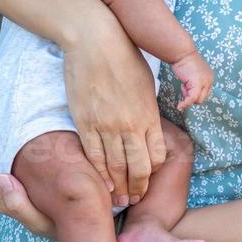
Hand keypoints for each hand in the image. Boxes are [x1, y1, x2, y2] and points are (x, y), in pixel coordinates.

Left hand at [0, 101, 56, 238]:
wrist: (75, 232)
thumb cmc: (60, 226)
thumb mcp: (41, 221)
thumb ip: (20, 206)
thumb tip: (2, 177)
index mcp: (2, 196)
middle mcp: (2, 188)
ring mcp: (10, 182)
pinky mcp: (21, 176)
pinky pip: (5, 154)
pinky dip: (2, 137)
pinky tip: (9, 125)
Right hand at [63, 19, 166, 207]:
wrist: (95, 40)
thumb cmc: (123, 56)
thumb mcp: (146, 83)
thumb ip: (147, 108)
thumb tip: (148, 124)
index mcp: (149, 114)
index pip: (156, 155)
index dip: (153, 172)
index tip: (148, 179)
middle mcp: (130, 124)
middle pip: (138, 167)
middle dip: (138, 187)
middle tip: (136, 200)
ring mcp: (106, 125)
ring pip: (115, 167)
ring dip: (119, 187)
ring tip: (121, 201)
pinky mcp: (85, 122)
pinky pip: (94, 155)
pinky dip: (100, 174)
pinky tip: (103, 185)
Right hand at [170, 51, 214, 110]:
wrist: (182, 53)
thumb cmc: (184, 61)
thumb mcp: (194, 73)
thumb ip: (196, 82)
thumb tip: (191, 95)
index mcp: (210, 78)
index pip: (205, 93)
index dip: (195, 93)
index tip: (186, 87)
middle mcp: (210, 80)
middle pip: (202, 98)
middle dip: (192, 96)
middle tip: (184, 86)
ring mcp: (205, 82)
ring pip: (198, 100)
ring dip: (188, 97)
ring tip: (183, 86)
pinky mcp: (197, 84)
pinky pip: (192, 99)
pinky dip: (185, 104)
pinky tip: (179, 106)